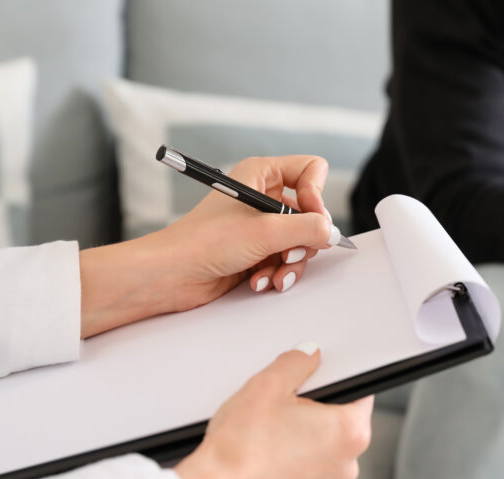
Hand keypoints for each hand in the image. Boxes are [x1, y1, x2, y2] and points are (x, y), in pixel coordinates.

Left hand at [80, 156, 334, 337]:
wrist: (171, 276)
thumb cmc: (203, 243)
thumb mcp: (265, 232)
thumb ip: (308, 229)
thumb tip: (332, 232)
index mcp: (260, 174)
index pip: (310, 170)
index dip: (316, 195)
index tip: (311, 220)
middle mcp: (262, 196)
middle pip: (310, 212)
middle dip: (304, 239)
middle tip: (290, 253)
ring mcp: (260, 225)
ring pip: (301, 240)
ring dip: (290, 262)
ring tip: (273, 274)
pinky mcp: (257, 250)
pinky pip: (286, 259)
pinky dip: (277, 273)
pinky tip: (260, 281)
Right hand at [175, 344, 373, 478]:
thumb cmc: (241, 450)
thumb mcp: (268, 385)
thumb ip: (296, 362)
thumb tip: (308, 355)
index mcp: (351, 432)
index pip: (361, 391)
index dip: (337, 377)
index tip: (319, 373)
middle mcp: (348, 464)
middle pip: (340, 419)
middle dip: (315, 406)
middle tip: (283, 401)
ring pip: (322, 445)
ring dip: (302, 432)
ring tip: (268, 429)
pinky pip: (308, 467)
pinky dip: (292, 457)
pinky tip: (265, 450)